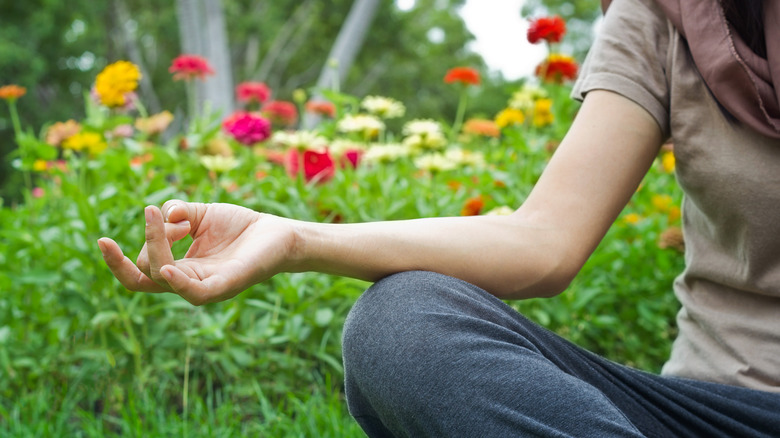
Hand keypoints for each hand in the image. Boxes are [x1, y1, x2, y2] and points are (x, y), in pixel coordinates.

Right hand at [97, 200, 298, 304]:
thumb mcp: (201, 213)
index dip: (124, 254)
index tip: (117, 231)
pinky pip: (196, 293)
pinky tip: (167, 267)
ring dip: (155, 248)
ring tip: (160, 220)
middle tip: (151, 214)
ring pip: (163, 278)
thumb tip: (162, 217)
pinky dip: (179, 282)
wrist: (278, 233)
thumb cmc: (239, 226)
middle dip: (139, 244)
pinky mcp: (226, 285)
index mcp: (178, 268)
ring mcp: (205, 286)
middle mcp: (187, 281)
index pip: (138, 270)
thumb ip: (177, 213)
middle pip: (143, 276)